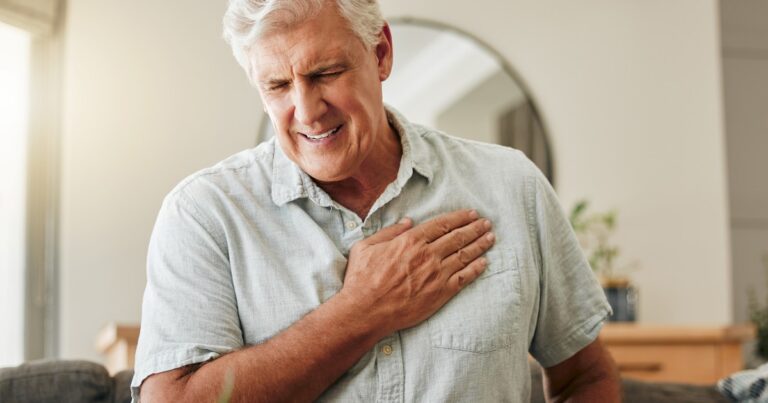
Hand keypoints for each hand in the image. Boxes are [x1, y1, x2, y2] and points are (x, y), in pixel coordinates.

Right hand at [341, 209, 494, 333]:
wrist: (366, 311)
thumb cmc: (361, 279)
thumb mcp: (366, 247)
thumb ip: (389, 232)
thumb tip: (408, 222)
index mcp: (410, 241)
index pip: (441, 225)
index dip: (459, 218)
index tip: (471, 214)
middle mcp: (427, 255)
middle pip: (457, 237)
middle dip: (474, 228)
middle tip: (486, 223)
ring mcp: (436, 274)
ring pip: (464, 255)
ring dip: (479, 245)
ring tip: (490, 237)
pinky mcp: (440, 293)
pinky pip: (464, 278)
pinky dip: (476, 268)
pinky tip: (484, 262)